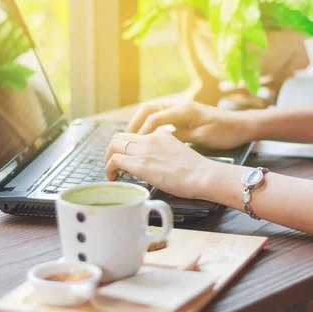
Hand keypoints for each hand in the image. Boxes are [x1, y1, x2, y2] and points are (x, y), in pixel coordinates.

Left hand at [104, 130, 221, 199]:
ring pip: (114, 145)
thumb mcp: (181, 152)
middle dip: (114, 149)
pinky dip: (108, 168)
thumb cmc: (198, 171)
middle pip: (121, 136)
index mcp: (162, 134)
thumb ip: (168, 151)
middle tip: (115, 164)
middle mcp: (151, 138)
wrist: (204, 175)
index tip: (127, 158)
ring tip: (111, 171)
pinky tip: (112, 177)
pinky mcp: (140, 164)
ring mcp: (144, 150)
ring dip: (108, 158)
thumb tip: (162, 162)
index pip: (137, 135)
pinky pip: (114, 160)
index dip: (128, 146)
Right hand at [126, 102, 256, 149]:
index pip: (154, 118)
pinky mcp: (185, 115)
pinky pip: (161, 117)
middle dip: (134, 123)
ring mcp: (182, 109)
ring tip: (131, 139)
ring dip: (140, 124)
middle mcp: (180, 105)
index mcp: (184, 110)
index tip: (133, 145)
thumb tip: (159, 140)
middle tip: (124, 140)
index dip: (141, 132)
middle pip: (148, 109)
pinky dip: (150, 126)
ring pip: (153, 112)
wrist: (243, 126)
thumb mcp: (202, 137)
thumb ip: (180, 136)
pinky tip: (148, 139)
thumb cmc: (226, 132)